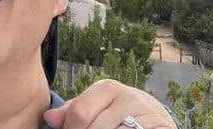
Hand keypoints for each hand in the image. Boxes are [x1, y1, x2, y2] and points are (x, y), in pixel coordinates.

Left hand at [43, 79, 177, 128]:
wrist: (156, 117)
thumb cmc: (117, 113)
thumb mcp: (96, 106)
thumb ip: (73, 111)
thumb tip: (49, 118)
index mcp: (108, 88)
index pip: (80, 113)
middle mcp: (130, 97)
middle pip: (96, 128)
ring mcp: (148, 114)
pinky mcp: (163, 127)